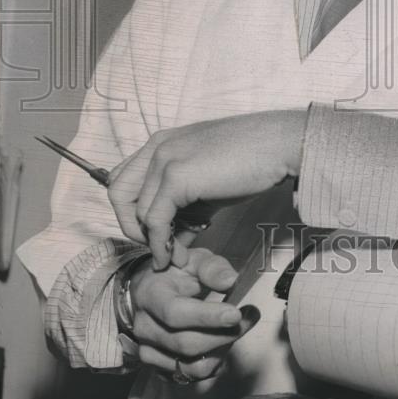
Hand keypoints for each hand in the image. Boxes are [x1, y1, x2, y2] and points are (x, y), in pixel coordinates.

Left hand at [108, 111, 305, 268]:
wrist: (279, 144)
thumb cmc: (252, 160)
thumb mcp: (208, 182)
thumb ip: (186, 204)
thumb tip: (174, 238)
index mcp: (162, 142)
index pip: (125, 179)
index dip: (135, 210)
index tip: (160, 231)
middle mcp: (157, 147)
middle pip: (119, 193)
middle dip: (133, 226)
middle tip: (160, 246)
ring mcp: (164, 159)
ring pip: (136, 211)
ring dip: (152, 241)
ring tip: (175, 256)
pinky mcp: (176, 176)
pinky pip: (155, 220)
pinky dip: (160, 243)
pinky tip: (175, 255)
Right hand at [128, 245, 259, 381]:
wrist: (150, 289)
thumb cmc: (176, 273)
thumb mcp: (194, 260)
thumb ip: (212, 268)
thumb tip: (231, 281)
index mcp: (150, 295)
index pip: (175, 313)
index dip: (207, 317)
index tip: (235, 314)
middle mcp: (145, 327)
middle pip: (186, 343)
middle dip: (223, 335)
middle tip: (248, 318)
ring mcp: (148, 350)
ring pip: (190, 365)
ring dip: (221, 351)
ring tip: (237, 330)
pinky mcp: (158, 367)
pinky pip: (189, 375)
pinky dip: (212, 364)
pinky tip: (223, 345)